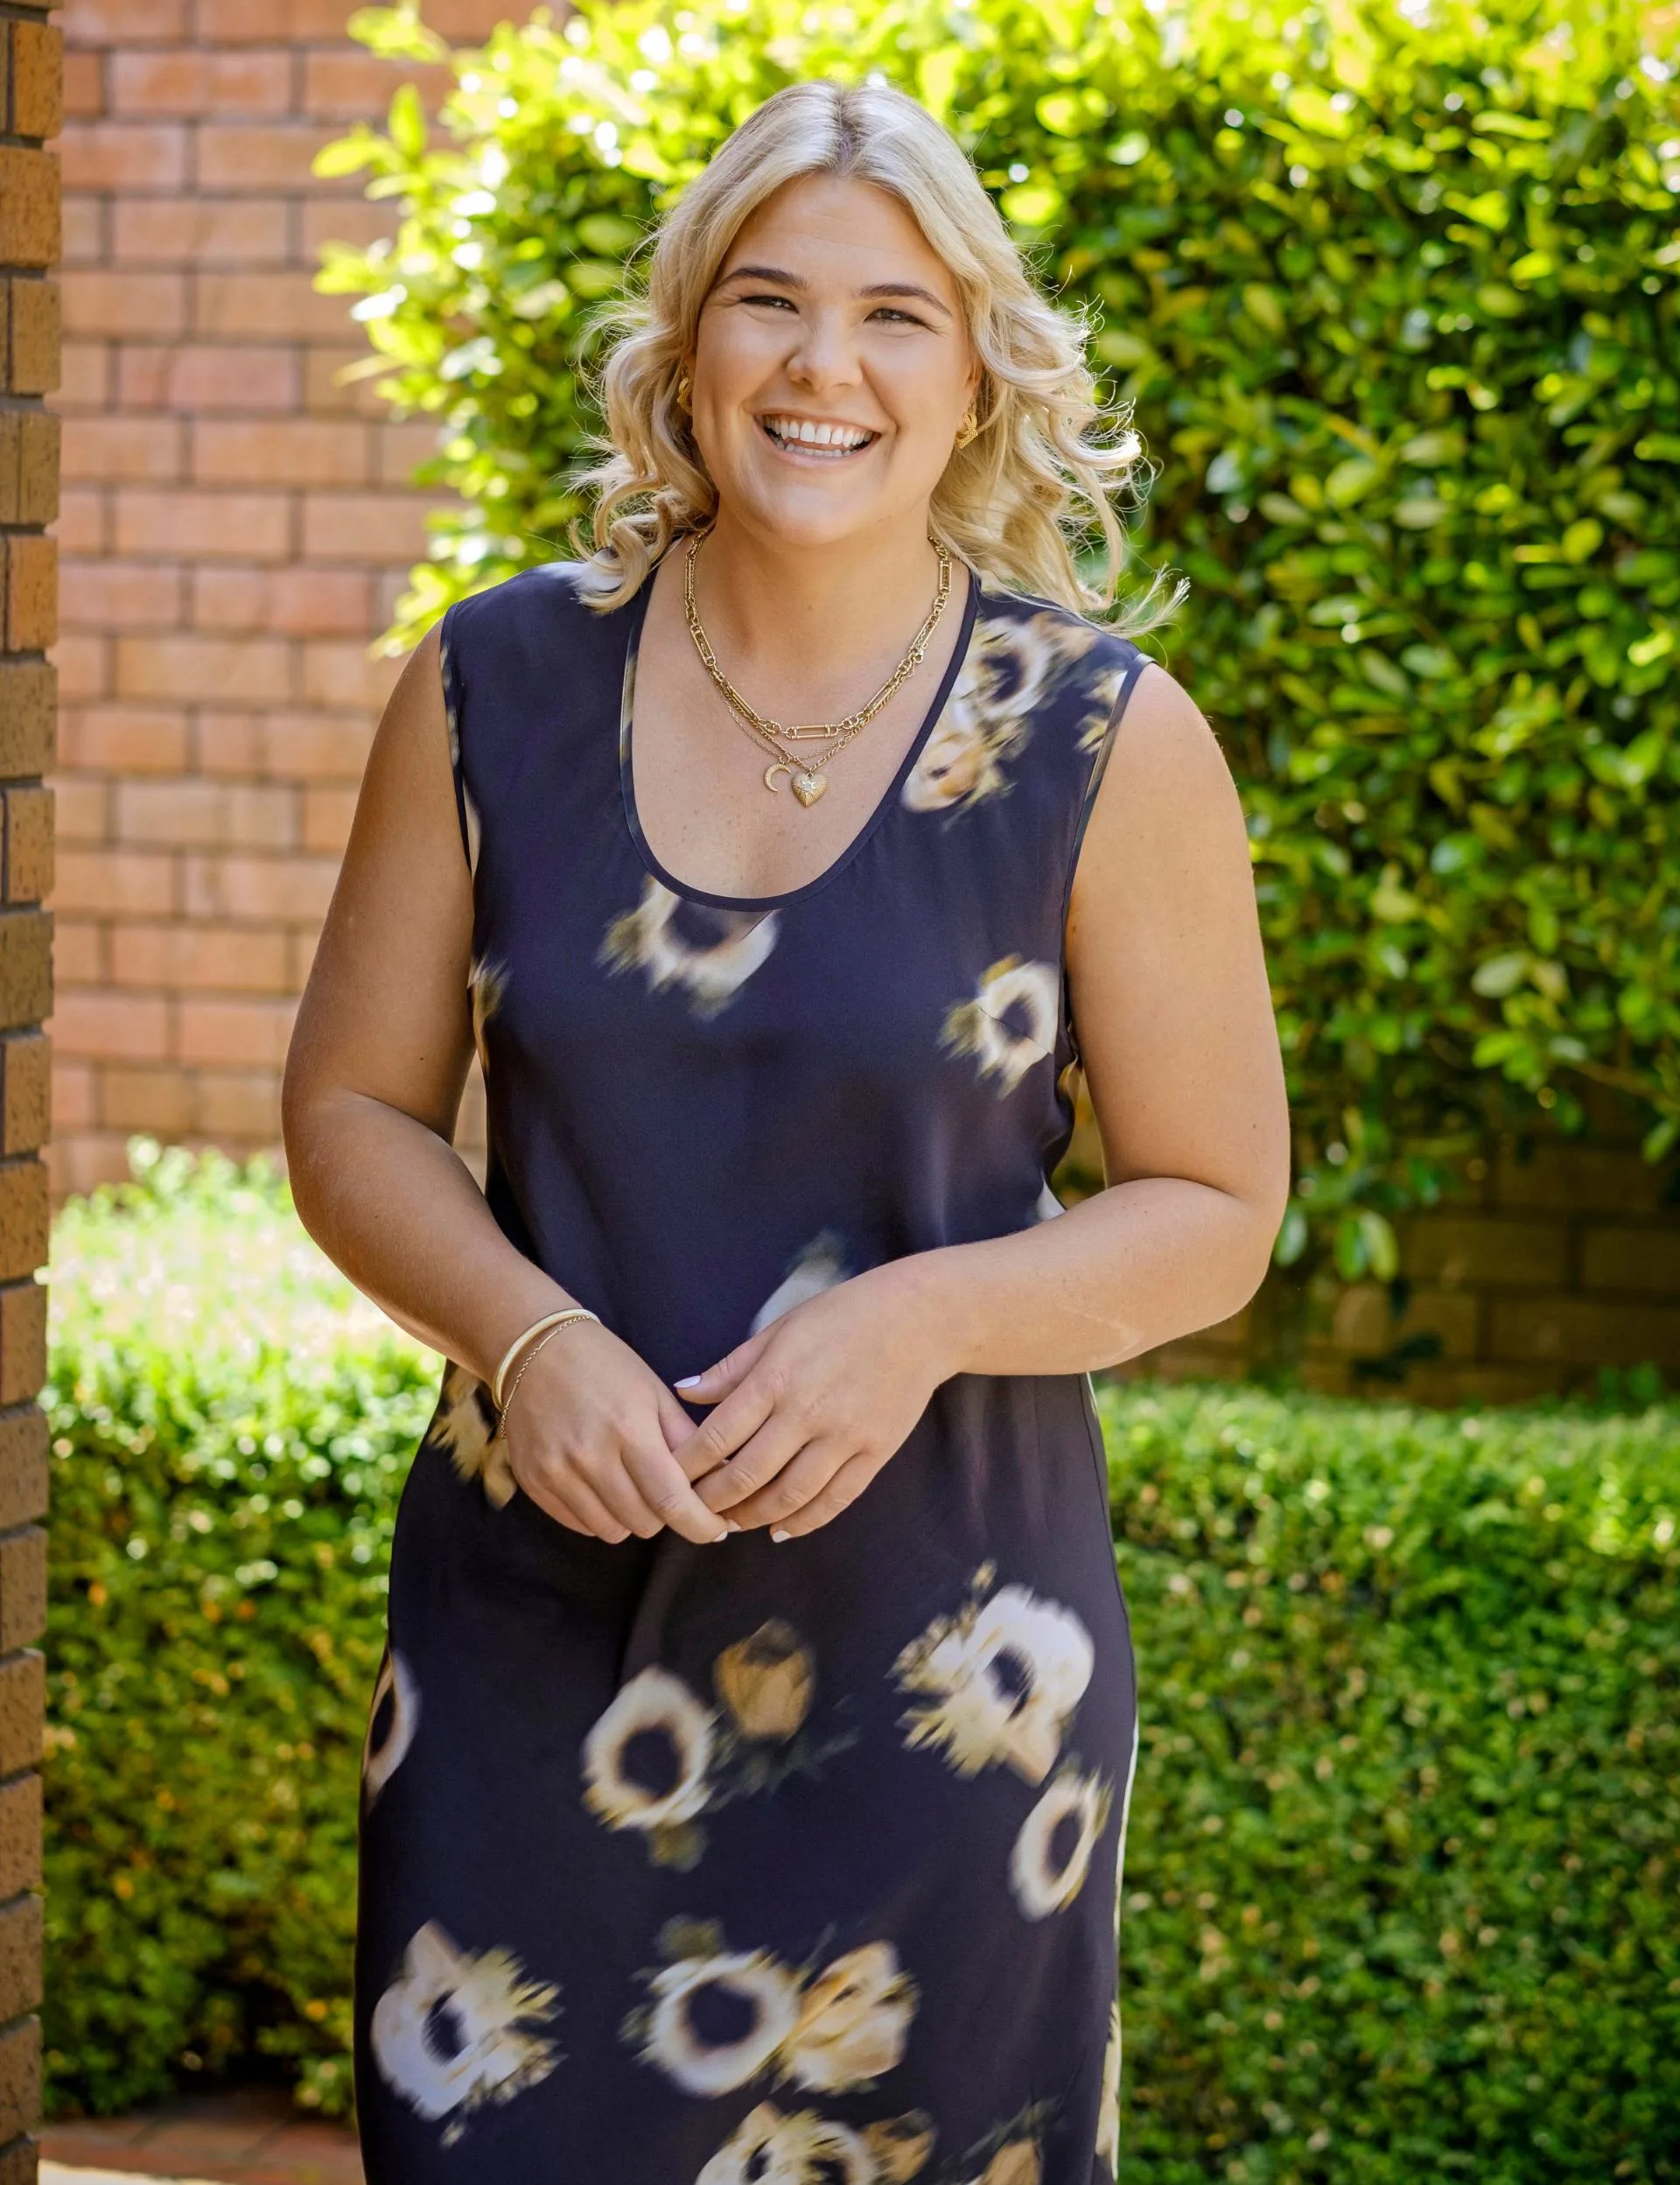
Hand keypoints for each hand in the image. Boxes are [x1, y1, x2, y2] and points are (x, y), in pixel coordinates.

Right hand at [502, 1321, 731, 1544]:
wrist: (533, 1349)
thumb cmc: (604, 1365)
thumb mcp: (654, 1393)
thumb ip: (688, 1440)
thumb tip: (726, 1477)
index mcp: (629, 1428)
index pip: (671, 1499)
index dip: (700, 1524)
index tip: (717, 1529)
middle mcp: (590, 1456)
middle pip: (644, 1523)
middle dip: (666, 1514)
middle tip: (666, 1490)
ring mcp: (556, 1472)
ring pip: (612, 1531)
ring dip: (631, 1517)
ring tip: (631, 1484)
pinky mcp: (533, 1483)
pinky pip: (580, 1525)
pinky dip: (599, 1515)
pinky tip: (602, 1485)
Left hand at [668, 1263, 952, 1538]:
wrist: (919, 1320)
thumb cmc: (842, 1316)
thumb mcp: (780, 1329)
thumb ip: (731, 1368)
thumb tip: (683, 1393)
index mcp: (777, 1378)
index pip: (718, 1436)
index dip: (687, 1466)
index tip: (667, 1477)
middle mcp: (808, 1412)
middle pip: (748, 1475)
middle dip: (712, 1500)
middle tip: (692, 1509)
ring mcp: (845, 1437)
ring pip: (788, 1497)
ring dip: (752, 1516)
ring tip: (731, 1521)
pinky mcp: (874, 1453)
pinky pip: (833, 1501)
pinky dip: (802, 1522)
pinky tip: (779, 1528)